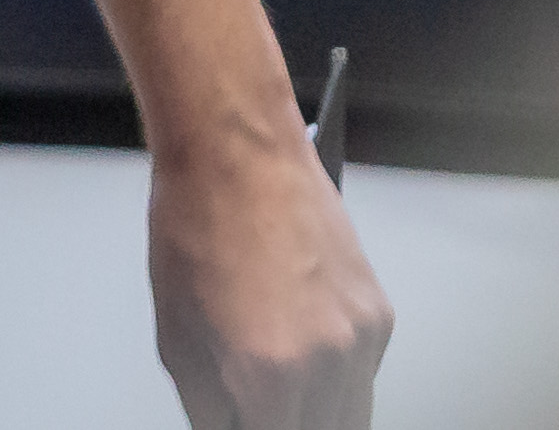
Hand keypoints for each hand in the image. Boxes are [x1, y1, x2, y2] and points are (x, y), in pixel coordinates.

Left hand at [147, 125, 389, 428]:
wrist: (237, 155)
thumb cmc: (197, 224)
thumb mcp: (177, 334)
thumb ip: (209, 404)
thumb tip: (226, 427)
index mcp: (271, 372)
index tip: (240, 422)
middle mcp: (330, 361)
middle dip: (287, 426)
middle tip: (254, 407)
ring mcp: (364, 339)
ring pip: (353, 413)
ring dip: (317, 412)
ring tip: (274, 383)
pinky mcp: (381, 316)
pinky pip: (364, 374)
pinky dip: (335, 376)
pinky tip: (298, 345)